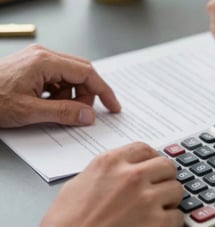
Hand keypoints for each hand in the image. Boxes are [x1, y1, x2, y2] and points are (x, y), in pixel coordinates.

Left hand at [0, 44, 120, 127]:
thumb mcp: (30, 112)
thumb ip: (64, 113)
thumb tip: (89, 116)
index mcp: (46, 62)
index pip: (87, 73)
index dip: (104, 91)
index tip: (113, 107)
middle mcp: (44, 55)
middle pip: (81, 73)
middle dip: (86, 95)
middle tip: (81, 114)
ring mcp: (39, 59)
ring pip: (70, 77)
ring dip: (70, 96)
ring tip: (54, 109)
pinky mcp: (34, 66)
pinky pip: (57, 79)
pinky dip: (59, 93)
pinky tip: (46, 103)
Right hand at [41, 142, 183, 226]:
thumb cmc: (65, 223)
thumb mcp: (77, 185)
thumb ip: (104, 173)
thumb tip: (118, 171)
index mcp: (111, 163)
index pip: (144, 149)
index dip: (151, 158)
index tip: (152, 166)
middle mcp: (131, 177)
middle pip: (166, 165)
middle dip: (164, 176)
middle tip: (159, 186)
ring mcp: (145, 199)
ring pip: (176, 189)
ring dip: (169, 198)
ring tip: (158, 207)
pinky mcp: (155, 223)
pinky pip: (177, 216)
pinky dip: (170, 221)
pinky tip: (158, 224)